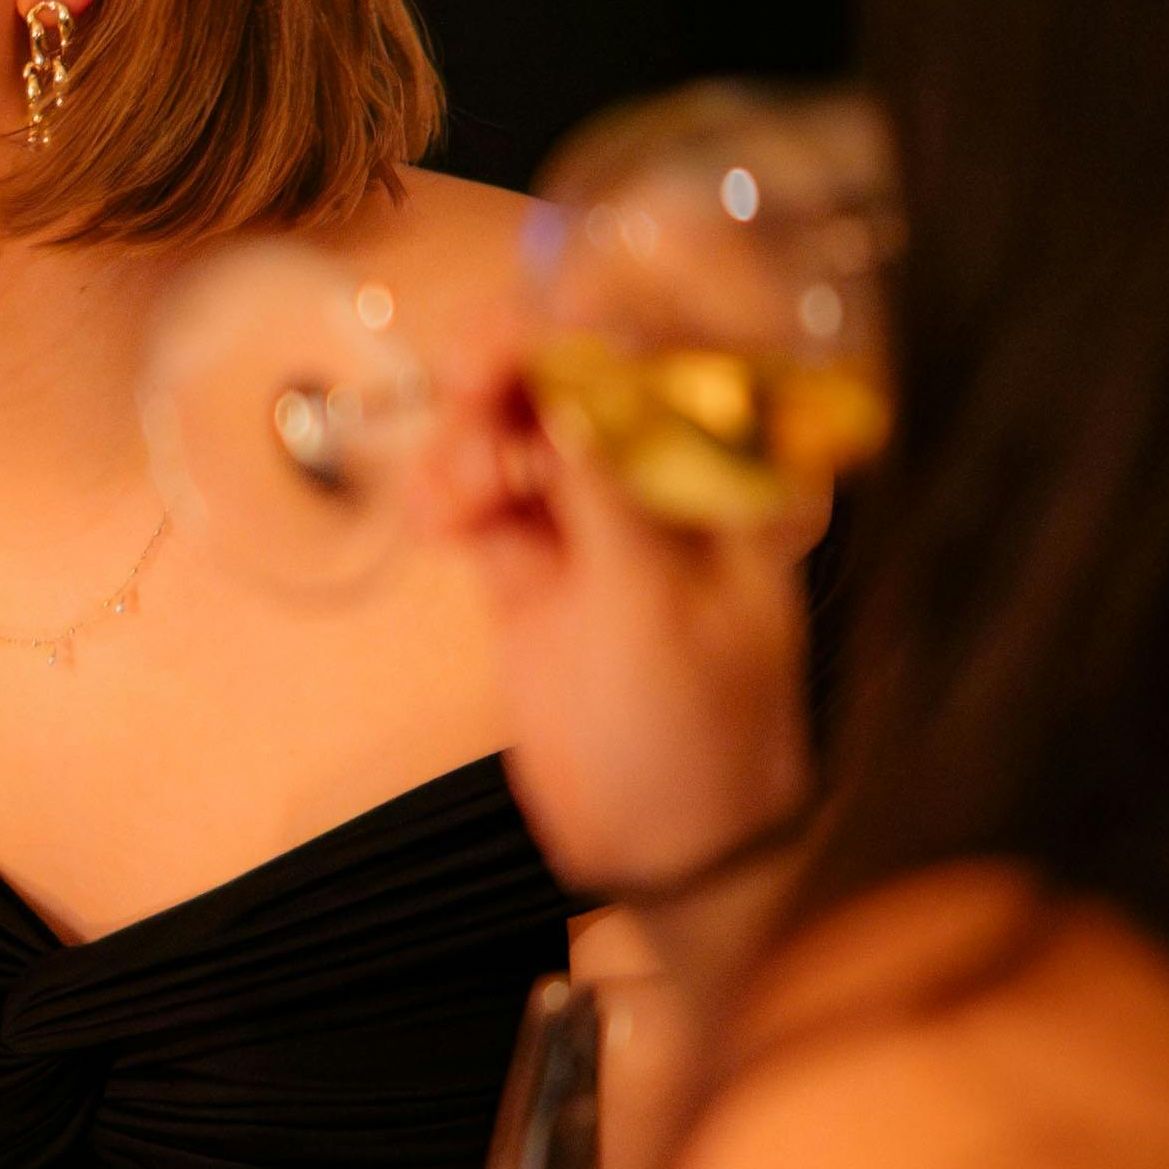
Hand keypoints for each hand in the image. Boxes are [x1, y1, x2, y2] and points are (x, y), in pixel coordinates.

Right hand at [414, 364, 817, 901]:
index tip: (536, 317)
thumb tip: (576, 363)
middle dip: (516, 365)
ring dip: (470, 437)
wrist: (665, 850)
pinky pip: (479, 494)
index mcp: (730, 477)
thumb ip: (610, 483)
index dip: (602, 318)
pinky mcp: (532, 565)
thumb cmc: (696, 735)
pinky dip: (449, 492)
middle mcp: (663, 481)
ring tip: (455, 495)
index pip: (673, 353)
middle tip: (467, 379)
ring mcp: (593, 521)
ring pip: (515, 428)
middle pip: (578, 375)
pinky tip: (438, 520)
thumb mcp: (652, 606)